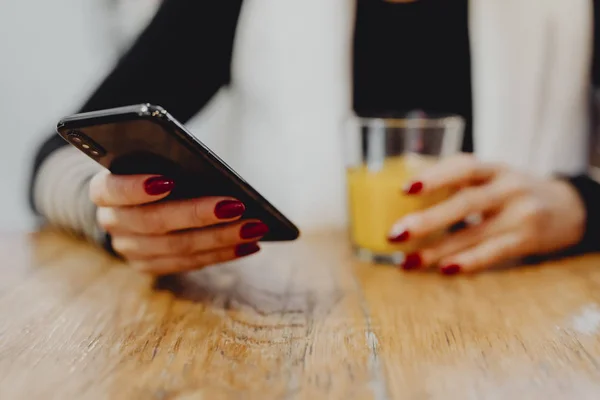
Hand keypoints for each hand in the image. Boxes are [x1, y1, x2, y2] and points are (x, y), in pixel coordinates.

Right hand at [89, 171, 267, 274]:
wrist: (131, 201)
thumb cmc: (150, 170)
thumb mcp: (152, 159)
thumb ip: (169, 161)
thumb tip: (213, 173)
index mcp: (104, 190)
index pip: (113, 189)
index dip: (137, 187)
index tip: (169, 180)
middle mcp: (112, 222)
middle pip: (155, 222)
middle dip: (199, 214)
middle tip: (237, 205)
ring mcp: (130, 250)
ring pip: (177, 248)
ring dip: (221, 239)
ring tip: (254, 227)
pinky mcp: (150, 267)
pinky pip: (189, 264)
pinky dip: (222, 254)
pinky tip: (249, 244)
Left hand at [387, 154, 585, 274]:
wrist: (569, 207)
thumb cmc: (511, 191)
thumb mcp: (491, 176)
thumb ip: (455, 181)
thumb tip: (400, 193)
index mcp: (493, 169)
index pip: (464, 167)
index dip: (434, 176)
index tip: (404, 189)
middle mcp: (508, 188)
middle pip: (465, 203)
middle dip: (427, 220)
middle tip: (394, 235)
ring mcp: (519, 215)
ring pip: (474, 234)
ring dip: (436, 250)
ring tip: (406, 262)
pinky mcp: (527, 240)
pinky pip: (494, 253)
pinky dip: (468, 262)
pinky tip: (444, 270)